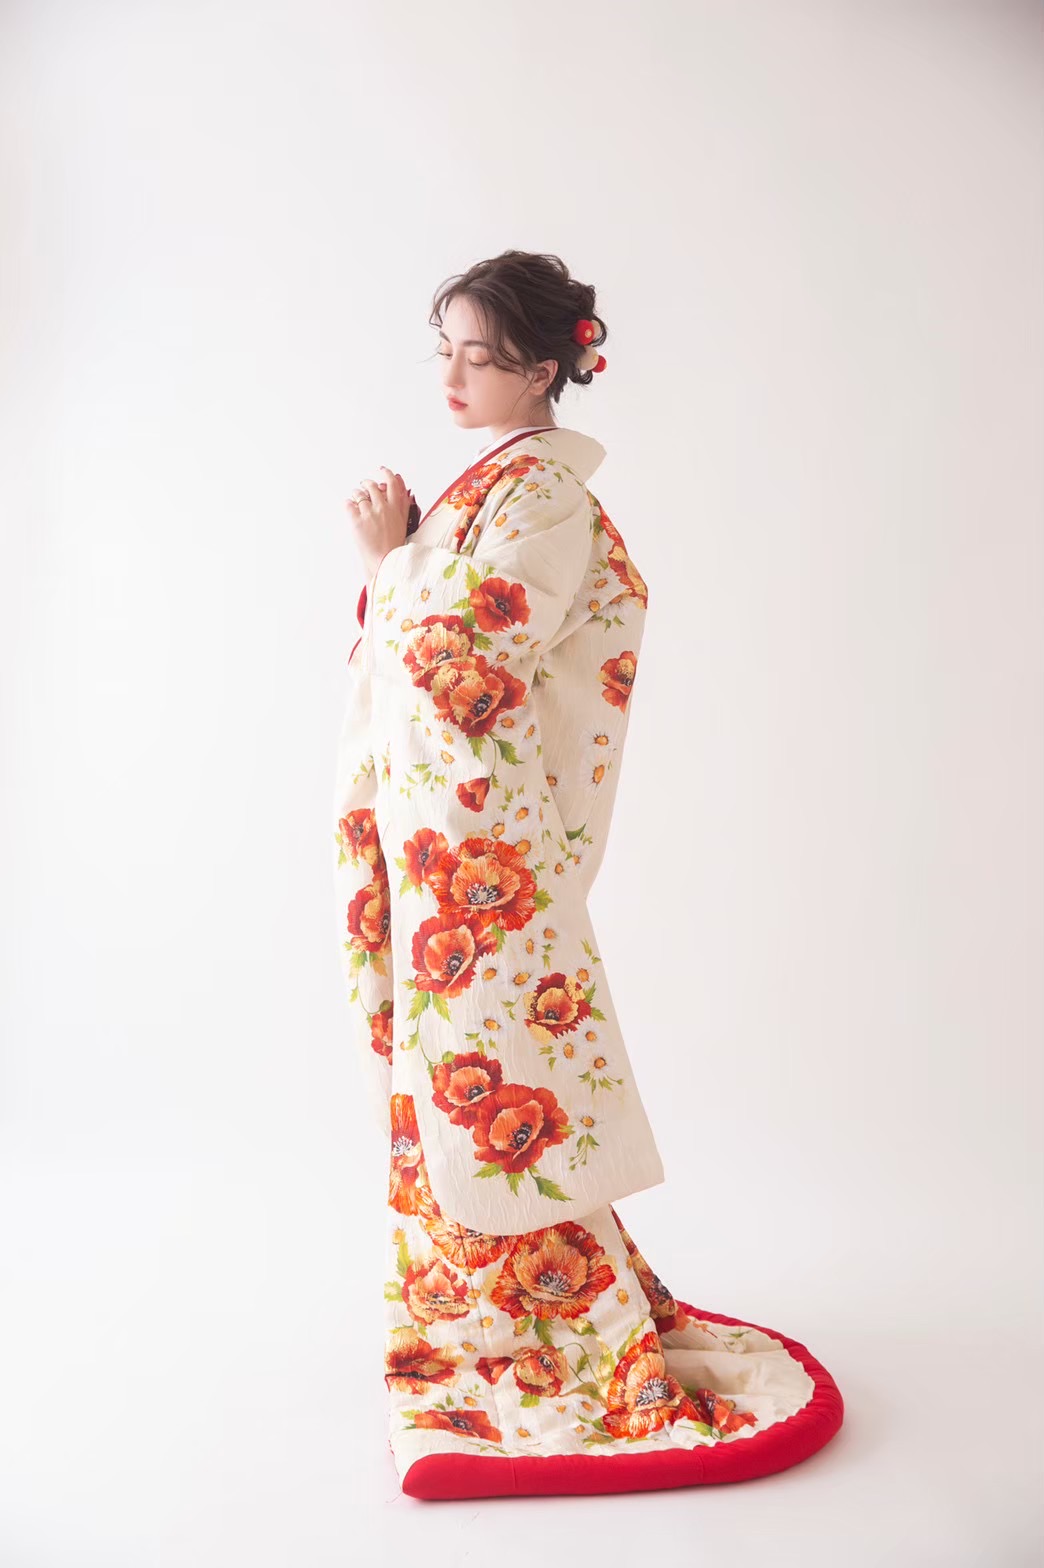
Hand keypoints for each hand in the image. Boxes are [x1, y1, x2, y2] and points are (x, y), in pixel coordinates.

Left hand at [345, 465, 410, 580]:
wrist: (385, 561)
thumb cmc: (394, 545)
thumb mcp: (403, 522)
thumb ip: (402, 503)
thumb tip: (403, 488)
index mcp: (395, 508)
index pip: (392, 483)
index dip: (386, 474)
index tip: (382, 471)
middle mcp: (382, 508)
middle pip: (372, 486)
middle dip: (367, 485)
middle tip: (364, 487)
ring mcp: (369, 513)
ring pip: (358, 494)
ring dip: (356, 494)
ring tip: (356, 500)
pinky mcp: (356, 520)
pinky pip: (348, 504)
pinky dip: (348, 504)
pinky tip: (351, 508)